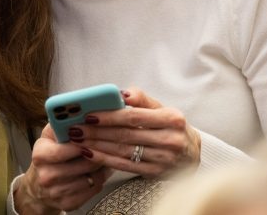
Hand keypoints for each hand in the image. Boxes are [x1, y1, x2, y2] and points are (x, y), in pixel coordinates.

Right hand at [14, 125, 110, 213]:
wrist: (37, 187)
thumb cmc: (47, 156)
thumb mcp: (48, 136)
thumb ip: (61, 123)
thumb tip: (78, 109)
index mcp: (40, 155)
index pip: (66, 148)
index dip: (84, 141)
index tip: (96, 133)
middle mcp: (46, 176)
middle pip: (84, 163)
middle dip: (98, 153)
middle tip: (109, 144)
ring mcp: (57, 192)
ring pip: (92, 177)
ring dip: (102, 167)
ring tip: (106, 156)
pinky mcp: (68, 204)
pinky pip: (93, 189)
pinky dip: (100, 179)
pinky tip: (99, 171)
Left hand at [72, 86, 200, 176]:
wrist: (190, 153)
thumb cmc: (169, 125)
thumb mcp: (161, 107)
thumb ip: (141, 98)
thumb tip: (120, 94)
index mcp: (172, 118)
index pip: (134, 116)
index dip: (109, 116)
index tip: (88, 115)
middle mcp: (170, 140)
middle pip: (126, 135)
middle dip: (97, 132)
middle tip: (75, 128)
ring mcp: (164, 159)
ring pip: (123, 151)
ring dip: (97, 146)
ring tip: (77, 140)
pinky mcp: (155, 173)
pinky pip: (124, 166)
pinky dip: (104, 159)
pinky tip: (89, 153)